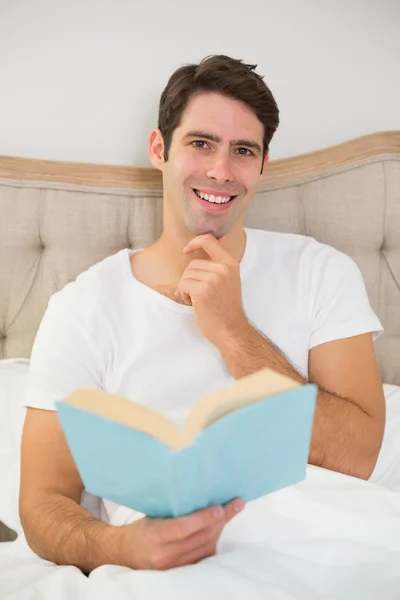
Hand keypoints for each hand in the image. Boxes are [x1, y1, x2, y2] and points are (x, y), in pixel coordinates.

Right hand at [116, 498, 244, 569]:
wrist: (125, 554)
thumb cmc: (140, 529)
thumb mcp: (152, 516)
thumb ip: (174, 510)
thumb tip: (201, 494)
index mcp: (154, 536)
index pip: (182, 527)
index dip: (203, 518)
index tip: (220, 507)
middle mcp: (164, 555)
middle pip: (199, 537)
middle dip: (221, 519)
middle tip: (236, 504)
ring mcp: (173, 567)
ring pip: (205, 547)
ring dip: (220, 529)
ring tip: (230, 512)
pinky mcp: (180, 572)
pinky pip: (203, 556)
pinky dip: (213, 541)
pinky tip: (218, 528)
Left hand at [175, 234, 248, 346]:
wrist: (230, 330)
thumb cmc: (226, 308)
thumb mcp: (230, 279)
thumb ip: (223, 259)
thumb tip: (221, 238)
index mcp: (230, 264)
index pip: (209, 240)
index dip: (194, 242)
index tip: (186, 250)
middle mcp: (223, 269)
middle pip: (192, 264)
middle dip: (190, 278)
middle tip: (199, 294)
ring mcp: (213, 279)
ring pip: (186, 275)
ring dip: (186, 288)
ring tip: (198, 300)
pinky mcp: (202, 290)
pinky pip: (183, 285)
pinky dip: (184, 295)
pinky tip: (194, 304)